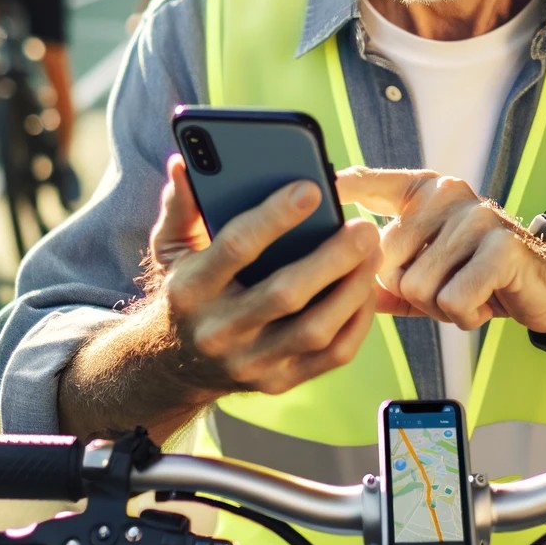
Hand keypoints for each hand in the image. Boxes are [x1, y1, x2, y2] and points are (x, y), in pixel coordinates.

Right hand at [149, 155, 382, 394]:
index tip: (311, 188)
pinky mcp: (279, 382)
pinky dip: (357, 321)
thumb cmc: (184, 291)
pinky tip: (367, 287)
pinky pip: (332, 355)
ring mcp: (251, 363)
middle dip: (332, 258)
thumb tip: (183, 162)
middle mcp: (220, 331)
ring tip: (374, 251)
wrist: (174, 367)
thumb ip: (181, 206)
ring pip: (315, 329)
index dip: (275, 217)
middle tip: (363, 227)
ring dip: (352, 288)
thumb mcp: (171, 249)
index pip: (237, 248)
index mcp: (191, 289)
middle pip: (285, 294)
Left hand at [336, 167, 545, 333]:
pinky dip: (465, 315)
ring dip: (441, 307)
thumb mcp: (425, 273)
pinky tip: (485, 301)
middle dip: (412, 293)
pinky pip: (452, 300)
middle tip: (448, 286)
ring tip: (468, 291)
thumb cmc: (476, 277)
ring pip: (418, 286)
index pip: (370, 183)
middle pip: (387, 262)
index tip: (309, 181)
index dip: (340, 186)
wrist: (545, 290)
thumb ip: (381, 273)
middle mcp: (447, 193)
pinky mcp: (500, 246)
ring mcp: (476, 215)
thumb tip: (333, 277)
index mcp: (423, 191)